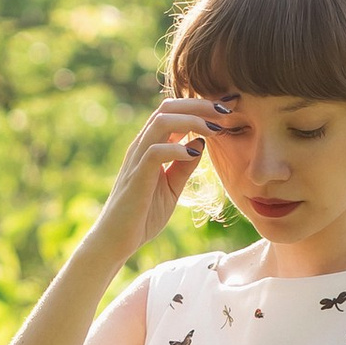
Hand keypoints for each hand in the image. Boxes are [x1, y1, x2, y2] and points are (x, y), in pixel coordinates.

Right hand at [91, 95, 232, 263]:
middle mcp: (142, 145)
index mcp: (151, 145)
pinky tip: (194, 154)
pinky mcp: (136, 176)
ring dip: (192, 120)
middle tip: (227, 109)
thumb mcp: (172, 187)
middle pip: (169, 107)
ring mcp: (137, 158)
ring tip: (216, 128)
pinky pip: (155, 151)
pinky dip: (177, 148)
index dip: (202, 106)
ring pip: (162, 122)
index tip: (229, 107)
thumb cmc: (142, 214)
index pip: (175, 112)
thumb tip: (201, 142)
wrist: (116, 240)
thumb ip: (184, 165)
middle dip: (200, 104)